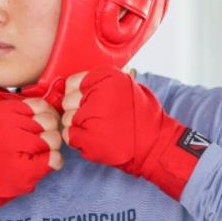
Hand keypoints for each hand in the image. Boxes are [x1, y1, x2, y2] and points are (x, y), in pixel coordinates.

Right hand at [0, 98, 61, 220]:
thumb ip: (20, 113)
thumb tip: (51, 110)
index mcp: (3, 112)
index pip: (41, 105)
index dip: (46, 116)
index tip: (40, 128)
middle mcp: (8, 126)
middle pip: (50, 121)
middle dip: (49, 131)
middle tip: (37, 144)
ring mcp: (16, 147)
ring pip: (54, 139)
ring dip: (50, 148)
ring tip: (35, 155)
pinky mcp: (25, 169)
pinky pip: (56, 158)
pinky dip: (54, 162)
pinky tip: (41, 166)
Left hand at [61, 65, 209, 199]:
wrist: (155, 144)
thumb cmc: (141, 116)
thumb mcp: (125, 85)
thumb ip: (100, 82)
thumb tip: (70, 85)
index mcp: (107, 76)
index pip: (71, 83)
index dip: (78, 94)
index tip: (91, 101)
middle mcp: (98, 93)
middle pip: (67, 101)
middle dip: (77, 111)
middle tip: (99, 118)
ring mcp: (92, 116)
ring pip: (66, 120)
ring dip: (79, 127)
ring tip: (101, 129)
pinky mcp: (88, 138)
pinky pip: (69, 136)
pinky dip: (80, 140)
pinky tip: (97, 139)